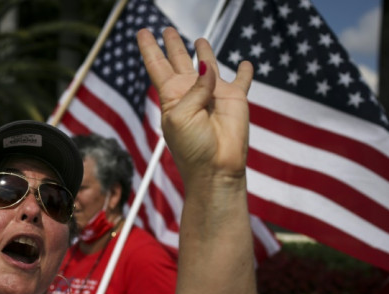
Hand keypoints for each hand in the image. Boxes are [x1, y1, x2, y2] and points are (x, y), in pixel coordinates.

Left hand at [137, 27, 252, 185]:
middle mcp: (191, 91)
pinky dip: (244, 71)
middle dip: (172, 45)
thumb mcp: (180, 117)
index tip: (142, 32)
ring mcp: (213, 93)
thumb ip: (193, 90)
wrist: (215, 168)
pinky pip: (242, 79)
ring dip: (203, 51)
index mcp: (171, 95)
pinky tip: (245, 62)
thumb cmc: (191, 147)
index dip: (149, 48)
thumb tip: (206, 67)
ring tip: (198, 38)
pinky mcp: (235, 98)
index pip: (157, 65)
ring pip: (207, 64)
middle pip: (179, 60)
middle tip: (166, 29)